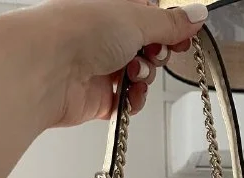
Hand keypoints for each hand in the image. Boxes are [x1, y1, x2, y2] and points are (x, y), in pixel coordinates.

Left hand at [22, 0, 207, 126]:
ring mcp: (100, 66)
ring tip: (133, 74)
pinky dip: (132, 102)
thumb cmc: (79, 31)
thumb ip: (170, 23)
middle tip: (151, 54)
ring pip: (139, 77)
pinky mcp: (96, 96)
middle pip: (148, 49)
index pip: (151, 18)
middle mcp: (105, 35)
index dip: (169, 29)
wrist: (47, 68)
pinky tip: (128, 97)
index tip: (182, 38)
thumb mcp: (137, 18)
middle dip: (156, 55)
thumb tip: (196, 15)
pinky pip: (125, 103)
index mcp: (114, 7)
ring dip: (144, 79)